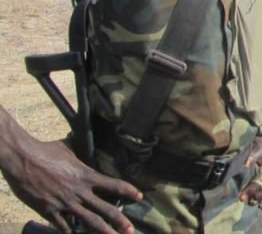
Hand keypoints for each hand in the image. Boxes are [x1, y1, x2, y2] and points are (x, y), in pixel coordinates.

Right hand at [1, 138, 141, 233]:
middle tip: (130, 230)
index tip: (139, 197)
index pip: (113, 185)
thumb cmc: (46, 151)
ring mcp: (65, 202)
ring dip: (103, 231)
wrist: (23, 159)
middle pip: (105, 209)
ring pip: (88, 221)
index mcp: (86, 175)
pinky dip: (70, 233)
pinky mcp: (49, 210)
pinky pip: (63, 226)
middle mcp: (79, 191)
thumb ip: (79, 151)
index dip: (128, 191)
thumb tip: (83, 137)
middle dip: (119, 221)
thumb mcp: (68, 148)